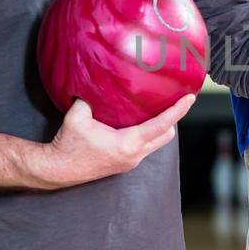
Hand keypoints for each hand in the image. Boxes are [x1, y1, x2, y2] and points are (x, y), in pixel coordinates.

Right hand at [36, 94, 194, 187]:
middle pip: (166, 135)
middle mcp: (134, 155)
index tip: (190, 97)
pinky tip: (140, 122)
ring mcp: (130, 162)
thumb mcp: (78, 115)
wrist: (58, 169)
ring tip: (159, 108)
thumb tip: (97, 80)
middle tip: (175, 99)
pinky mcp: (124, 164)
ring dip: (161, 127)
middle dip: (173, 119)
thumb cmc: (68, 144)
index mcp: (128, 144)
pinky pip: (145, 147)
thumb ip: (90, 97)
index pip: (162, 125)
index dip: (178, 110)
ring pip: (156, 143)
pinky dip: (148, 134)